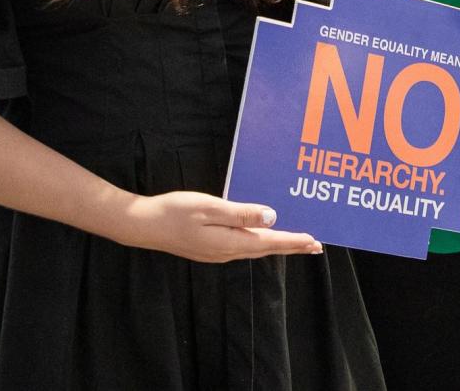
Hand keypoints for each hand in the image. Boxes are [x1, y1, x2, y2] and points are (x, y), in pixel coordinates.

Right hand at [112, 191, 321, 262]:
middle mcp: (227, 252)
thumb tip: (272, 218)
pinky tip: (261, 236)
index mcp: (230, 242)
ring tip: (295, 242)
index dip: (294, 241)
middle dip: (291, 246)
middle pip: (266, 249)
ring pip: (255, 249)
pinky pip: (243, 246)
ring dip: (277, 245)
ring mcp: (217, 252)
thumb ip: (242, 214)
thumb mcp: (210, 207)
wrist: (144, 225)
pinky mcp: (209, 248)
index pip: (270, 242)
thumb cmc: (175, 212)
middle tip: (315, 245)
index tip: (315, 242)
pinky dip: (260, 242)